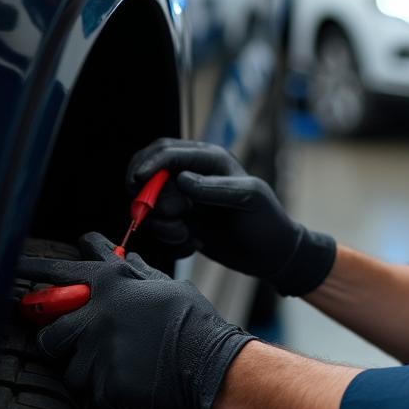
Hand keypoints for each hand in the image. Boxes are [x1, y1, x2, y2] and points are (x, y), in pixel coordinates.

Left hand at [16, 233, 252, 408]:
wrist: (210, 363)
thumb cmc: (192, 321)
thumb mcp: (165, 285)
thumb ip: (135, 272)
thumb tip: (122, 257)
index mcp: (110, 284)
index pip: (57, 273)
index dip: (32, 272)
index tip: (15, 270)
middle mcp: (95, 315)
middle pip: (48, 329)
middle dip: (57, 334)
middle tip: (76, 338)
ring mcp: (96, 351)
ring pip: (65, 364)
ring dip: (82, 363)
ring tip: (114, 361)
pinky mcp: (101, 385)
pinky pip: (88, 389)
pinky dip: (103, 386)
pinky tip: (129, 377)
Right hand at [127, 138, 336, 296]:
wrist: (270, 256)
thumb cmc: (267, 221)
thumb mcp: (250, 198)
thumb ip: (216, 187)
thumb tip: (181, 178)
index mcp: (210, 160)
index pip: (167, 152)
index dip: (149, 164)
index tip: (137, 182)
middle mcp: (193, 176)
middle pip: (149, 179)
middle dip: (155, 203)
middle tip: (179, 220)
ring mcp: (184, 201)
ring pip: (149, 207)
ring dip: (162, 226)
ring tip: (187, 237)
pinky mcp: (180, 223)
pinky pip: (158, 229)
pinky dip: (169, 241)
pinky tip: (193, 245)